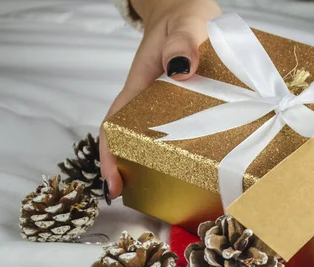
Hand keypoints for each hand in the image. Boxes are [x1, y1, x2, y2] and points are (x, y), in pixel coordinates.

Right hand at [100, 0, 220, 198]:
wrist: (192, 12)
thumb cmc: (187, 16)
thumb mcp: (187, 23)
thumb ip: (184, 41)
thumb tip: (181, 68)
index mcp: (142, 84)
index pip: (117, 123)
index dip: (110, 154)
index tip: (113, 183)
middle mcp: (153, 99)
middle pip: (134, 140)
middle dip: (133, 171)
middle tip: (145, 201)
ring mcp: (172, 105)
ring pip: (159, 140)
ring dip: (159, 166)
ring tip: (172, 196)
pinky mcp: (191, 106)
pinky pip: (186, 132)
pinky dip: (188, 151)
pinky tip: (203, 166)